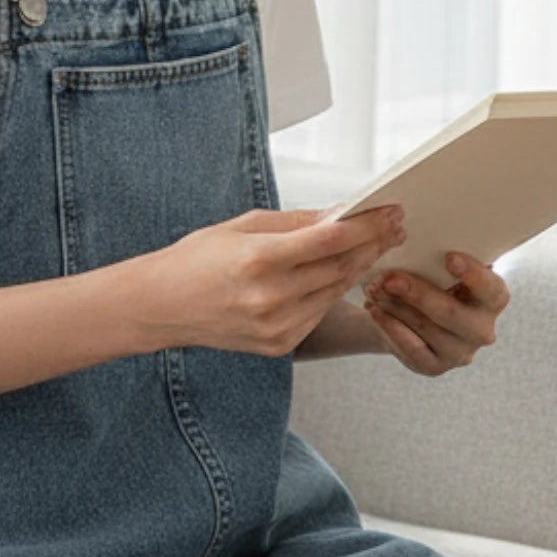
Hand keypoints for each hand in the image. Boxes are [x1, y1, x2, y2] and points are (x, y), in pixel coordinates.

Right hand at [134, 203, 406, 355]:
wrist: (161, 307)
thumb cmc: (196, 260)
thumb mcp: (242, 226)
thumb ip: (295, 222)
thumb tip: (339, 214)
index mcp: (260, 260)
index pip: (331, 240)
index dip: (367, 225)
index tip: (390, 211)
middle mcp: (271, 298)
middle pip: (341, 266)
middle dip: (372, 244)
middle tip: (394, 226)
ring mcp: (276, 326)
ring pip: (335, 291)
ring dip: (359, 268)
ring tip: (376, 247)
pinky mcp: (279, 345)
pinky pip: (319, 312)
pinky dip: (333, 291)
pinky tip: (343, 274)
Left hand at [360, 251, 509, 374]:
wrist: (413, 316)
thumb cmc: (434, 282)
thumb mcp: (443, 269)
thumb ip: (443, 258)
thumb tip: (422, 237)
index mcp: (493, 299)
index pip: (491, 289)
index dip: (473, 275)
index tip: (449, 257)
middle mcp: (482, 330)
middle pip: (452, 313)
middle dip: (417, 293)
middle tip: (389, 278)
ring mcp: (459, 353)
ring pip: (426, 329)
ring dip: (396, 306)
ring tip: (374, 288)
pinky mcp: (434, 367)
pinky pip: (411, 347)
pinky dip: (390, 326)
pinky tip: (374, 309)